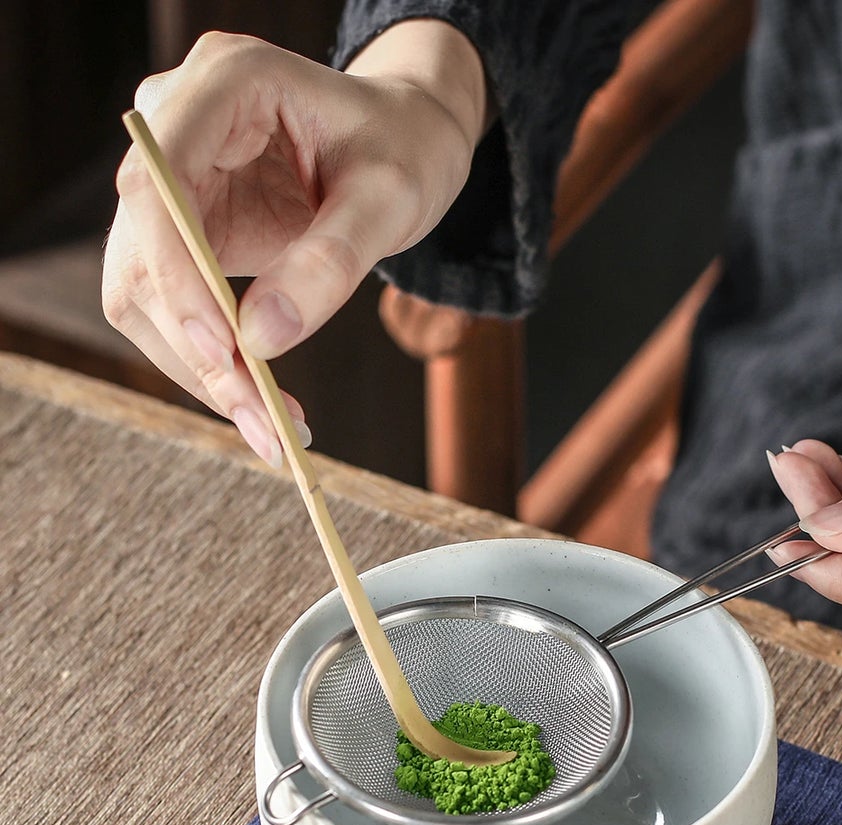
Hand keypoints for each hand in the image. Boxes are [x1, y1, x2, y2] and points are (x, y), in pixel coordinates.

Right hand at [102, 22, 487, 463]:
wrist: (403, 140)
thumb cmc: (402, 151)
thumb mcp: (390, 202)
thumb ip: (330, 264)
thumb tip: (261, 339)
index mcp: (225, 83)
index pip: (159, 186)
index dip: (175, 275)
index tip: (223, 351)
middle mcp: (176, 122)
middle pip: (143, 248)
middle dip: (197, 346)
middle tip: (265, 424)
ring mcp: (172, 176)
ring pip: (144, 288)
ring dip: (199, 368)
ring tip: (274, 429)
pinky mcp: (181, 226)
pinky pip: (172, 304)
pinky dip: (211, 361)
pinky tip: (264, 400)